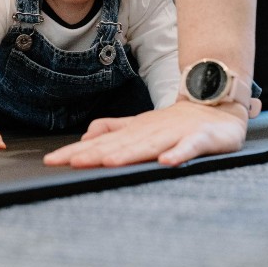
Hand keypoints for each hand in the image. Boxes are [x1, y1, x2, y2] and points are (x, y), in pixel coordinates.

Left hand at [43, 100, 248, 168]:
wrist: (215, 104)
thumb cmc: (175, 121)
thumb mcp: (139, 125)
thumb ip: (113, 130)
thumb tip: (83, 138)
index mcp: (135, 130)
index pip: (101, 143)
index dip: (77, 152)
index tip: (52, 161)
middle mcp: (151, 132)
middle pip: (118, 145)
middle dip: (93, 154)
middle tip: (68, 162)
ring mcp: (175, 134)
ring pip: (148, 146)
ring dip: (128, 154)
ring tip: (108, 162)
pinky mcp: (200, 139)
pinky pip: (189, 148)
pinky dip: (178, 155)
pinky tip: (166, 163)